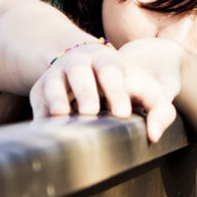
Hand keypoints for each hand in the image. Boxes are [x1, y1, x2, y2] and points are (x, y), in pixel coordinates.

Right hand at [29, 43, 175, 141]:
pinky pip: (36, 98)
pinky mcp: (41, 88)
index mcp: (109, 61)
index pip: (112, 72)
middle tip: (91, 112)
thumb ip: (160, 111)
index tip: (122, 113)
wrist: (93, 65)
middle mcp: (80, 62)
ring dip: (56, 97)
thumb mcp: (148, 92)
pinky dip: (40, 111)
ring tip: (63, 116)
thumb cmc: (128, 85)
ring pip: (53, 81)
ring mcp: (58, 73)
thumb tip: (153, 136)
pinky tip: (46, 128)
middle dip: (85, 91)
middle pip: (80, 73)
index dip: (116, 91)